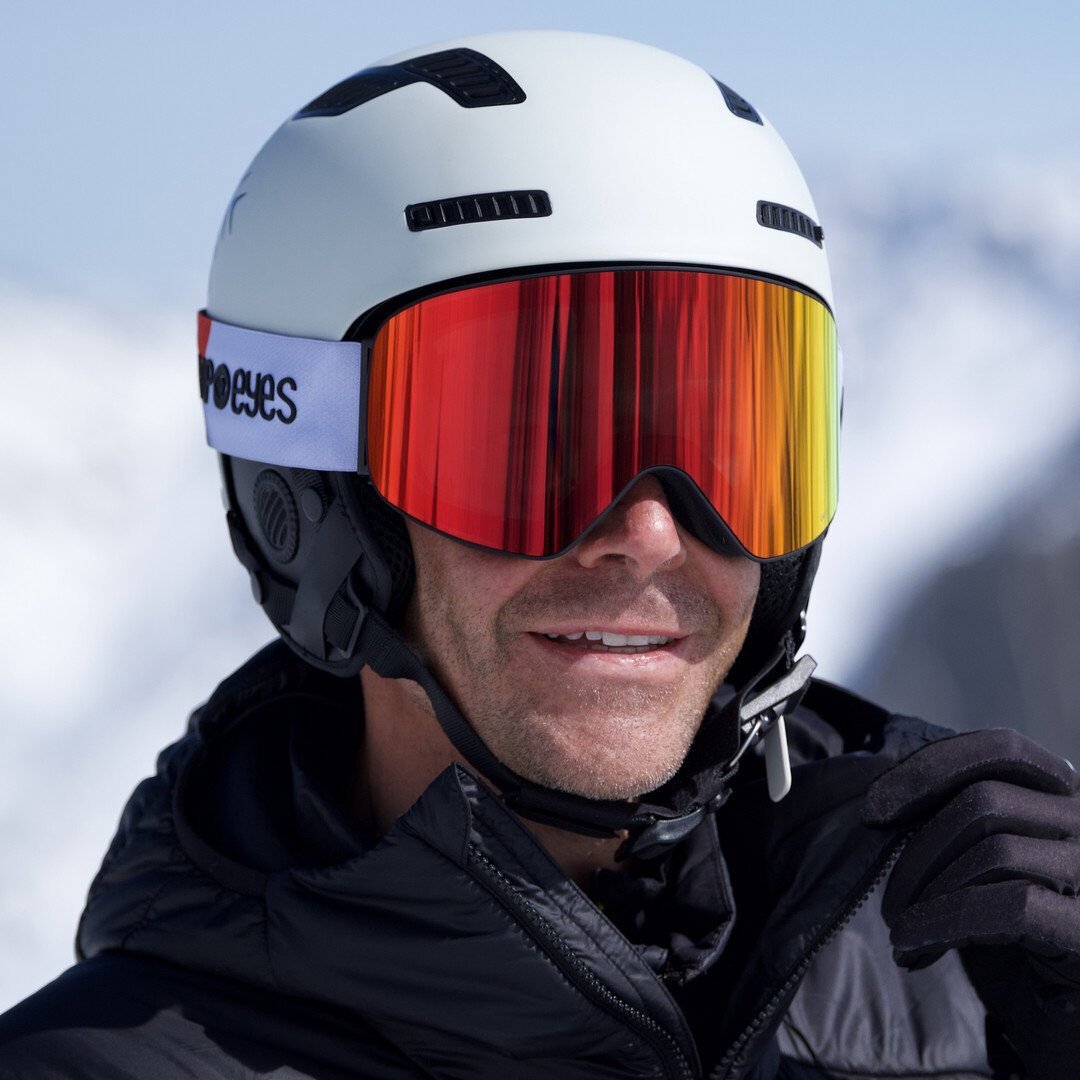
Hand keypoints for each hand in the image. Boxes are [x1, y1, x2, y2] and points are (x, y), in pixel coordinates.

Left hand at [863, 729, 1079, 1077]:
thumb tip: (883, 803)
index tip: (874, 811)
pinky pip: (1010, 905)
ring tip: (902, 931)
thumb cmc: (1022, 944)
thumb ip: (958, 826)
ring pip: (993, 849)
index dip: (930, 769)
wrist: (1067, 1026)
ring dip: (926, 891)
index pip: (1001, 748)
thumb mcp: (987, 869)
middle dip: (917, 850)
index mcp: (1067, 797)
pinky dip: (944, 922)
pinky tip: (916, 947)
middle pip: (983, 801)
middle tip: (889, 902)